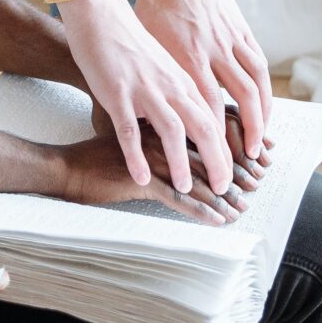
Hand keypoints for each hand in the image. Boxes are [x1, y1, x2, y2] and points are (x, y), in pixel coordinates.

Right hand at [50, 136, 242, 223]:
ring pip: (195, 169)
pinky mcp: (134, 167)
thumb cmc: (98, 141)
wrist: (66, 158)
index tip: (255, 160)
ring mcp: (150, 145)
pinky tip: (214, 220)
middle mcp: (162, 119)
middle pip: (209, 145)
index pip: (211, 122)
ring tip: (238, 209)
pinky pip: (171, 192)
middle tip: (254, 188)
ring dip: (219, 194)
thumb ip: (162, 127)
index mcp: (167, 102)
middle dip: (233, 168)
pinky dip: (196, 208)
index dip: (234, 143)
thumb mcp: (137, 124)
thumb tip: (184, 140)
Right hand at [57, 0, 231, 194]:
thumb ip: (178, 93)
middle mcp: (170, 86)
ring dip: (181, 162)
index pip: (215, 119)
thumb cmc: (131, 44)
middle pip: (204, 127)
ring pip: (172, 131)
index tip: (232, 172)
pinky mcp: (116, 94)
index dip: (226, 149)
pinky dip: (136, 156)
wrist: (101, 16)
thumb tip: (191, 123)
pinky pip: (129, 130)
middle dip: (217, 161)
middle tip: (223, 188)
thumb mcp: (165, 67)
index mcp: (184, 80)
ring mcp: (144, 90)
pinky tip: (141, 177)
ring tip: (185, 188)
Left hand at [135, 0, 273, 161]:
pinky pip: (260, 66)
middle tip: (242, 166)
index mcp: (185, 57)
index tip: (211, 165)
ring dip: (259, 119)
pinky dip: (265, 92)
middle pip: (235, 103)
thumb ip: (153, 76)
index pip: (203, 108)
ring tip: (257, 145)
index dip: (209, 141)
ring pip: (254, 86)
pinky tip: (263, 109)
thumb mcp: (146, 42)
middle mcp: (212, 52)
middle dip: (240, 139)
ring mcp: (231, 41)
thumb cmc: (153, 6)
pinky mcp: (242, 32)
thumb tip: (142, 116)